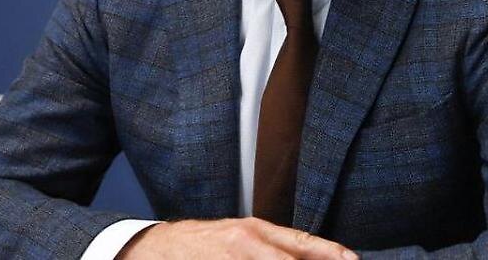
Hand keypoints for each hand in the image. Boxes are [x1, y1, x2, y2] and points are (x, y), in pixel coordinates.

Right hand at [117, 217, 357, 259]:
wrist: (157, 248)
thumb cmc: (203, 244)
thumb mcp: (241, 237)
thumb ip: (273, 247)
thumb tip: (309, 256)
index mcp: (255, 231)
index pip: (301, 243)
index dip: (330, 252)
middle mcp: (246, 241)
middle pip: (290, 259)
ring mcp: (231, 258)